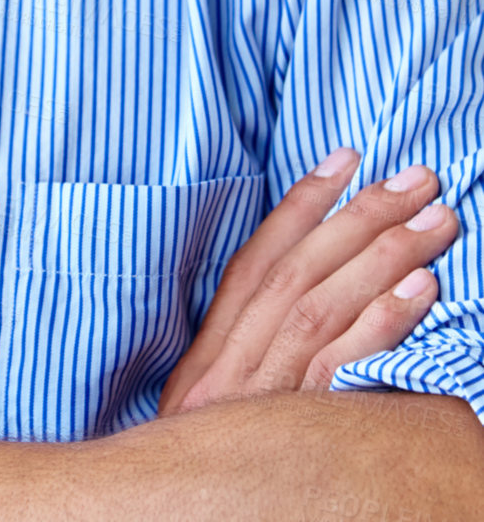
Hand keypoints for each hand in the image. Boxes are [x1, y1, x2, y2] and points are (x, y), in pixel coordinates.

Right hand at [157, 151, 458, 416]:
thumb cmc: (202, 483)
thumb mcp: (212, 420)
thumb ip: (247, 361)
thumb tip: (305, 299)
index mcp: (209, 359)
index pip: (257, 261)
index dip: (303, 203)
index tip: (346, 157)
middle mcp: (229, 372)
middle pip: (300, 274)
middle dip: (362, 216)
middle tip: (419, 179)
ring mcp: (262, 404)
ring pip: (324, 308)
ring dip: (385, 255)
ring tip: (436, 220)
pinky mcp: (297, 438)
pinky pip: (342, 369)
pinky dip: (382, 322)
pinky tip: (421, 289)